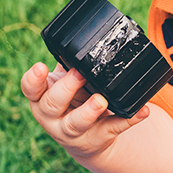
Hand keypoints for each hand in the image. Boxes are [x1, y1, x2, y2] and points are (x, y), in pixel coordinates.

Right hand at [20, 62, 148, 164]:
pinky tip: (142, 110)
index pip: (30, 89)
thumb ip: (67, 64)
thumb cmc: (72, 102)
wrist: (84, 141)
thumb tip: (82, 31)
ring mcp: (72, 132)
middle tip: (79, 73)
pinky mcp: (96, 139)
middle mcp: (51, 117)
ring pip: (76, 123)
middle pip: (52, 105)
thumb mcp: (62, 84)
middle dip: (66, 89)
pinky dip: (129, 119)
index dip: (33, 79)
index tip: (41, 66)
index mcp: (41, 98)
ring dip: (89, 111)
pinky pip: (113, 128)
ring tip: (101, 100)